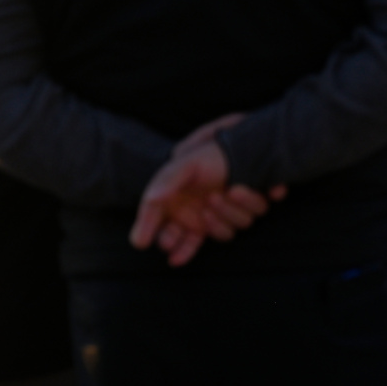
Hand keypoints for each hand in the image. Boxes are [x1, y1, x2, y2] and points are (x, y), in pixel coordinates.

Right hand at [129, 115, 286, 266]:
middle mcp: (201, 218)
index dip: (170, 243)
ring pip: (227, 232)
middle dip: (195, 236)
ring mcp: (225, 215)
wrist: (235, 143)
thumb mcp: (177, 170)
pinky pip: (249, 216)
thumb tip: (137, 239)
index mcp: (179, 212)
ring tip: (214, 196)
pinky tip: (234, 189)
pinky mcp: (247, 208)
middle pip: (197, 241)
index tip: (169, 241)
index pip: (170, 239)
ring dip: (222, 215)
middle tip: (197, 214)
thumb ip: (158, 196)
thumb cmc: (201, 158)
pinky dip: (243, 204)